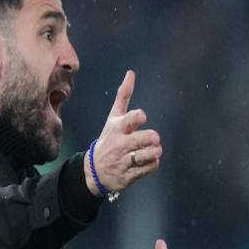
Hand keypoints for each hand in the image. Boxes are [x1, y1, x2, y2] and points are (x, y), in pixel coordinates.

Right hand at [84, 70, 161, 195]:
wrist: (93, 171)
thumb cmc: (108, 139)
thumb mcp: (113, 118)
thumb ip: (123, 96)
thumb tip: (131, 73)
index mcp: (116, 128)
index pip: (128, 120)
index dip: (137, 117)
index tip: (142, 117)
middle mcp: (119, 145)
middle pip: (141, 139)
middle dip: (151, 138)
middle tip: (154, 139)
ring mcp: (124, 161)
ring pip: (147, 155)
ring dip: (155, 152)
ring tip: (154, 150)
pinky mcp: (129, 176)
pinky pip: (148, 169)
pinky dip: (153, 164)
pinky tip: (150, 160)